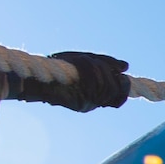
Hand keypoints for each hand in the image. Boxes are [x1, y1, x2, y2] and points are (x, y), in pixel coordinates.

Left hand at [7, 51, 130, 111]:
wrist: (38, 76)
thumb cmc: (60, 66)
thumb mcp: (87, 60)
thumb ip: (106, 63)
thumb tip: (126, 67)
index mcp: (97, 94)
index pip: (120, 99)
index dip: (124, 87)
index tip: (120, 74)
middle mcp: (94, 101)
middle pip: (115, 90)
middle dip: (109, 72)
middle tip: (97, 63)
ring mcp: (87, 103)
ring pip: (106, 86)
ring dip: (98, 68)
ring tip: (84, 61)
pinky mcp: (78, 102)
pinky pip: (93, 85)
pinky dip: (90, 70)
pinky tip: (81, 63)